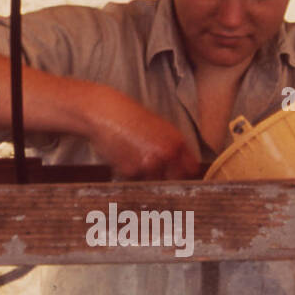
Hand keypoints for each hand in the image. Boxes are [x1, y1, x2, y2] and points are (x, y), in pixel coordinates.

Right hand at [82, 86, 200, 180]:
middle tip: (152, 169)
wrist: (103, 111)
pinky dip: (129, 174)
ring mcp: (148, 165)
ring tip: (133, 158)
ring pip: (153, 183)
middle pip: (174, 181)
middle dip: (165, 178)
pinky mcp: (130, 172)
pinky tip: (122, 157)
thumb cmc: (129, 116)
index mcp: (176, 142)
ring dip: (146, 177)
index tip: (177, 174)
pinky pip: (134, 181)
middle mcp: (166, 155)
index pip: (191, 170)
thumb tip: (182, 166)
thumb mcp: (159, 126)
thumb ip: (172, 146)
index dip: (183, 173)